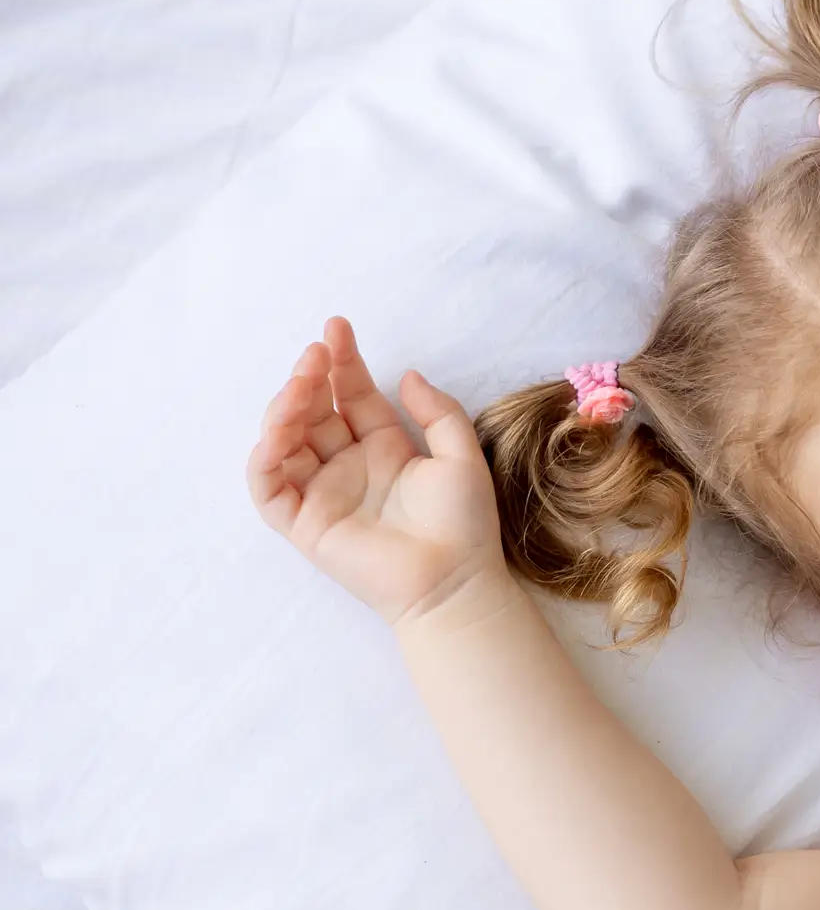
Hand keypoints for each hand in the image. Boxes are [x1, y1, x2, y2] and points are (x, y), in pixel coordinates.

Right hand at [246, 317, 507, 626]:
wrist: (455, 581)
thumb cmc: (464, 523)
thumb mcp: (461, 455)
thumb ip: (438, 412)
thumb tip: (408, 374)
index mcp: (384, 447)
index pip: (351, 395)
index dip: (341, 362)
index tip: (336, 328)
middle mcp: (348, 465)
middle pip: (313, 412)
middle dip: (308, 379)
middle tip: (315, 353)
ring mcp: (323, 492)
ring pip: (284, 442)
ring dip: (284, 409)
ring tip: (301, 386)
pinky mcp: (304, 523)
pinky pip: (269, 486)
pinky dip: (265, 458)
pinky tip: (279, 432)